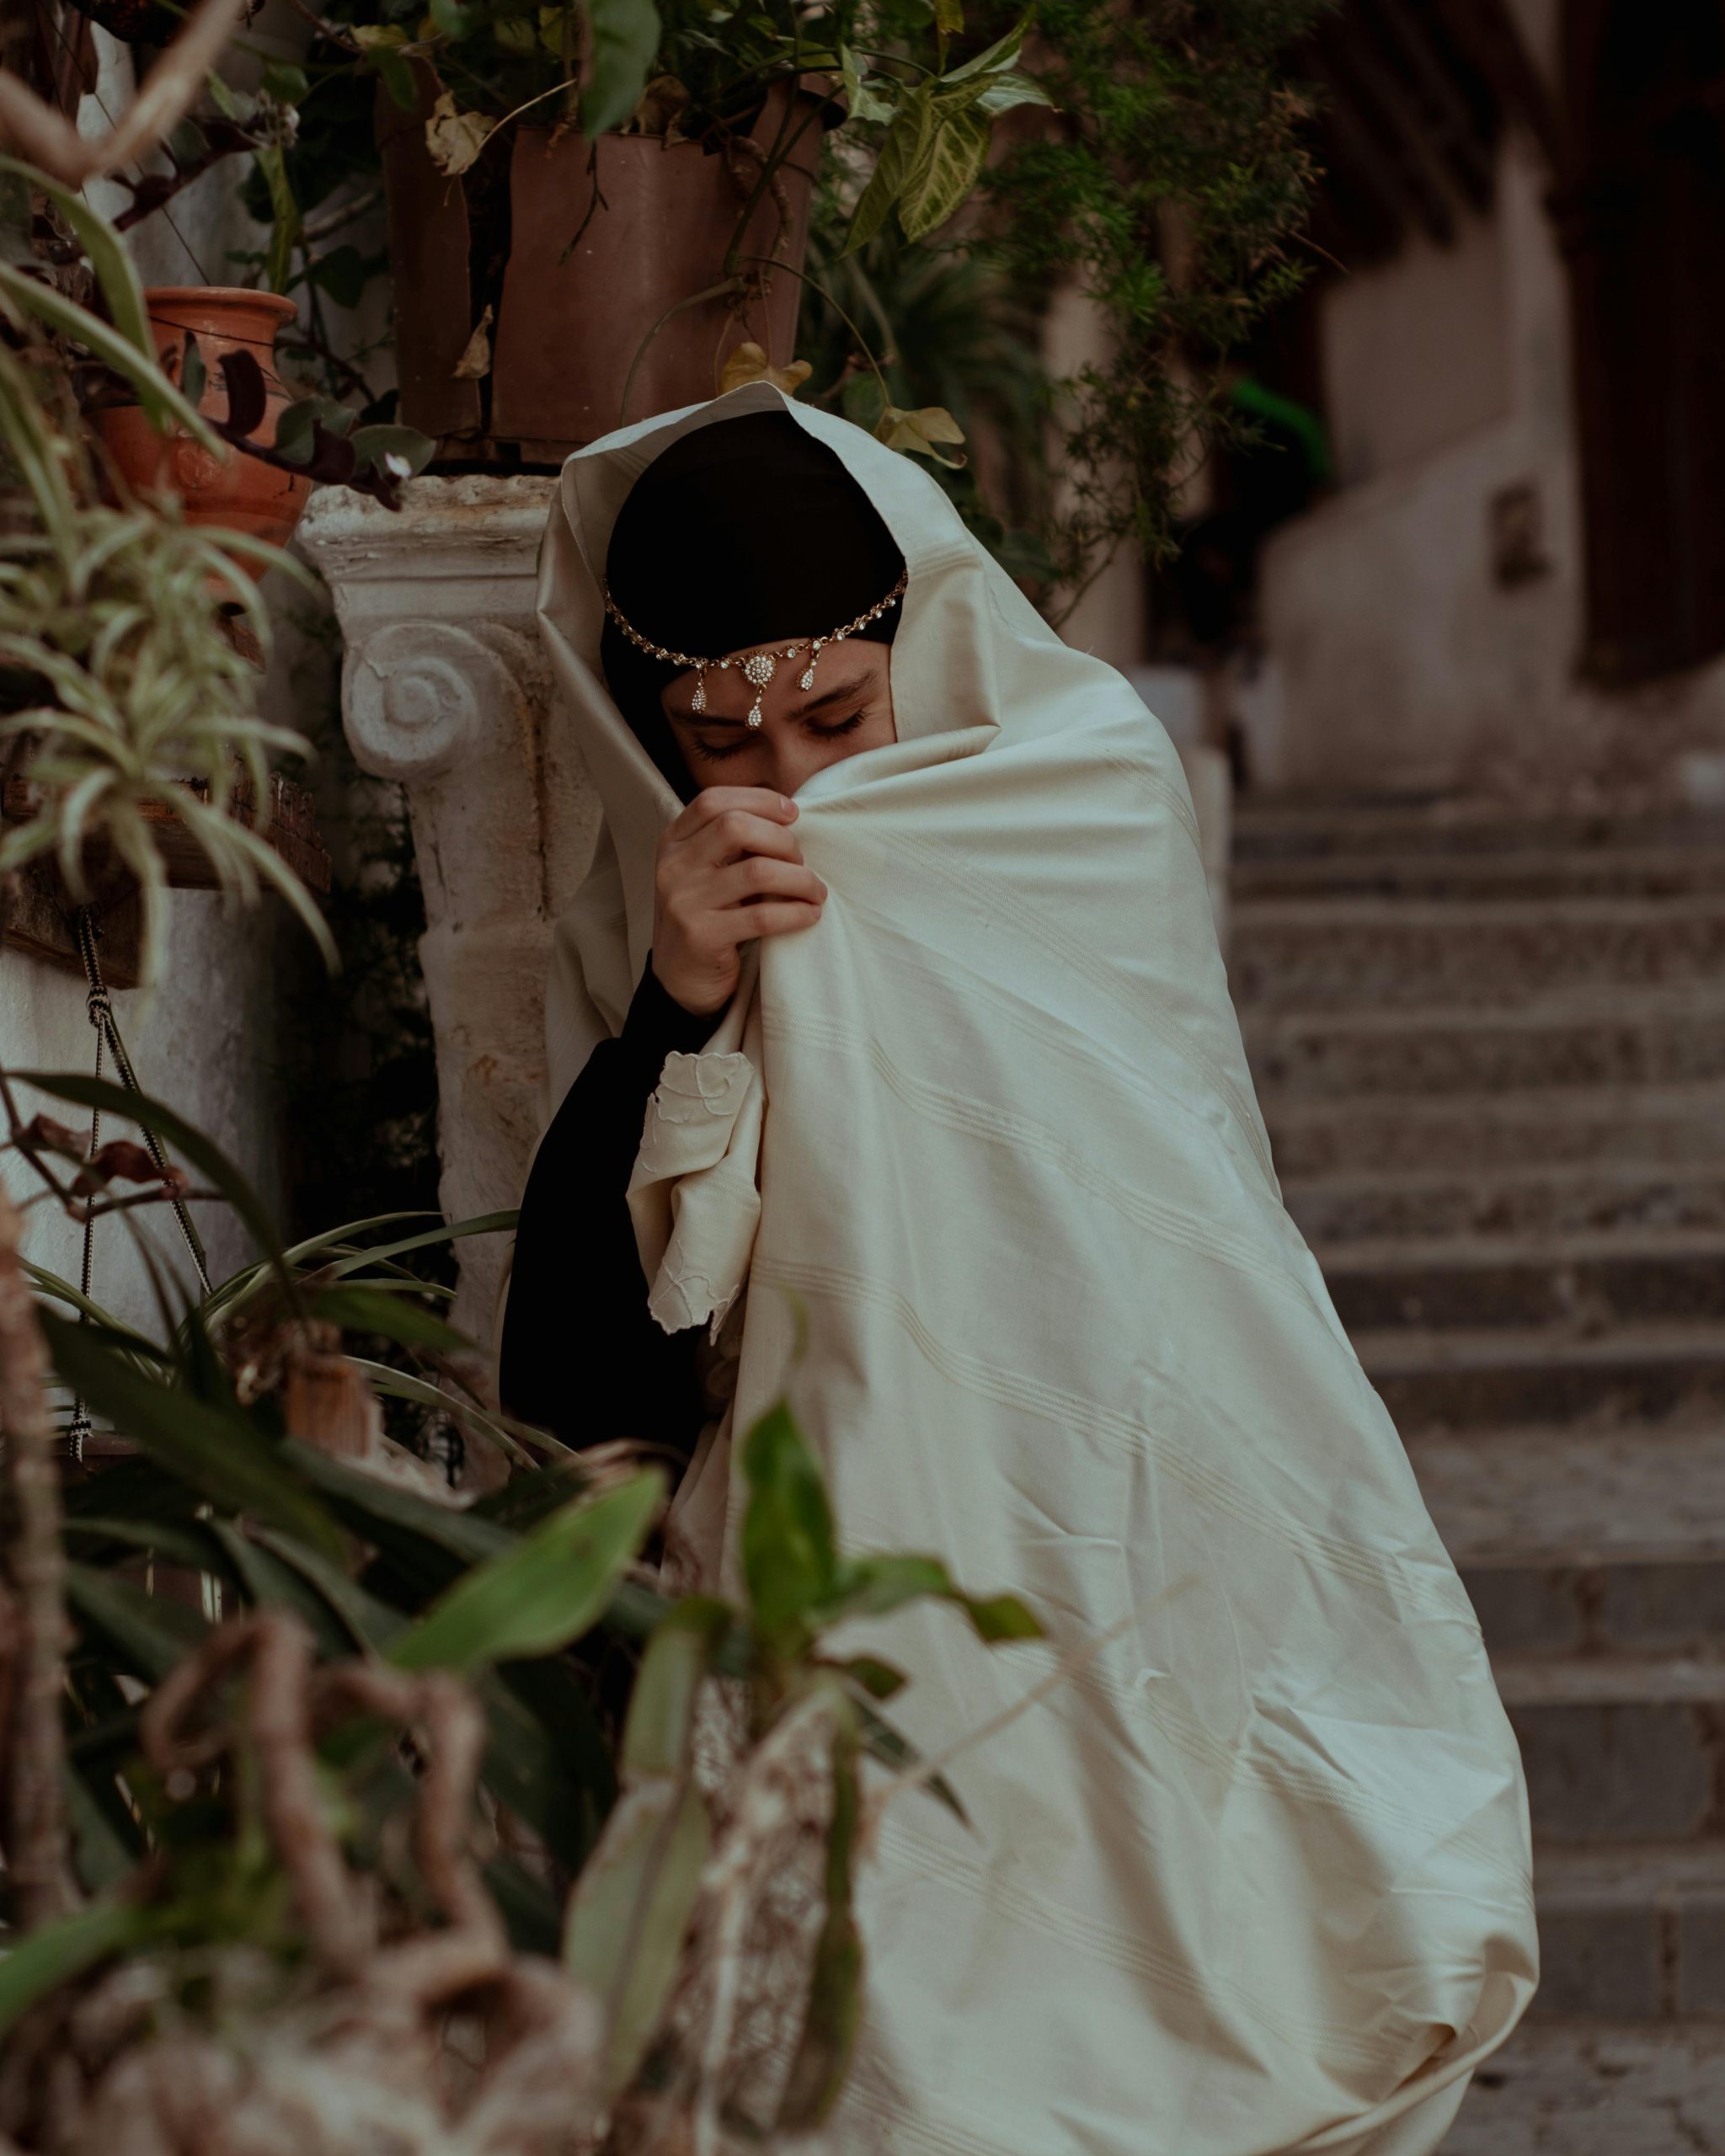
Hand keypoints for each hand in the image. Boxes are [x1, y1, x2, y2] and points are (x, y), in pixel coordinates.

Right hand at [651, 787, 825, 1015]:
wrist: (679, 980)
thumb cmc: (706, 916)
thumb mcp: (706, 872)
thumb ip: (731, 843)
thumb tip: (788, 812)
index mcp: (673, 842)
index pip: (713, 801)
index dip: (759, 800)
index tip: (793, 814)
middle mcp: (673, 867)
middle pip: (734, 826)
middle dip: (781, 839)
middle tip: (801, 861)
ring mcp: (684, 902)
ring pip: (756, 872)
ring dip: (799, 879)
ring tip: (814, 891)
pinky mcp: (701, 937)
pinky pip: (762, 917)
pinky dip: (795, 913)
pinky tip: (809, 915)